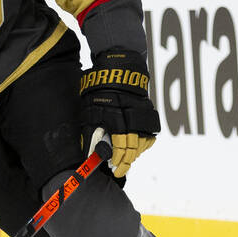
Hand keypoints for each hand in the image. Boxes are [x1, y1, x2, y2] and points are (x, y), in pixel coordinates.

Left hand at [79, 49, 159, 176]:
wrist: (120, 67)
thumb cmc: (100, 88)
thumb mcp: (90, 109)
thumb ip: (90, 132)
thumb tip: (88, 152)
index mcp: (117, 123)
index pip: (120, 150)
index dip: (118, 162)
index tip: (114, 169)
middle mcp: (132, 123)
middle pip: (133, 150)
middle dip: (126, 161)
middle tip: (120, 169)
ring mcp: (142, 118)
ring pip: (143, 143)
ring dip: (135, 153)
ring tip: (128, 159)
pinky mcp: (148, 113)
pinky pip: (149, 133)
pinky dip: (144, 142)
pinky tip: (138, 146)